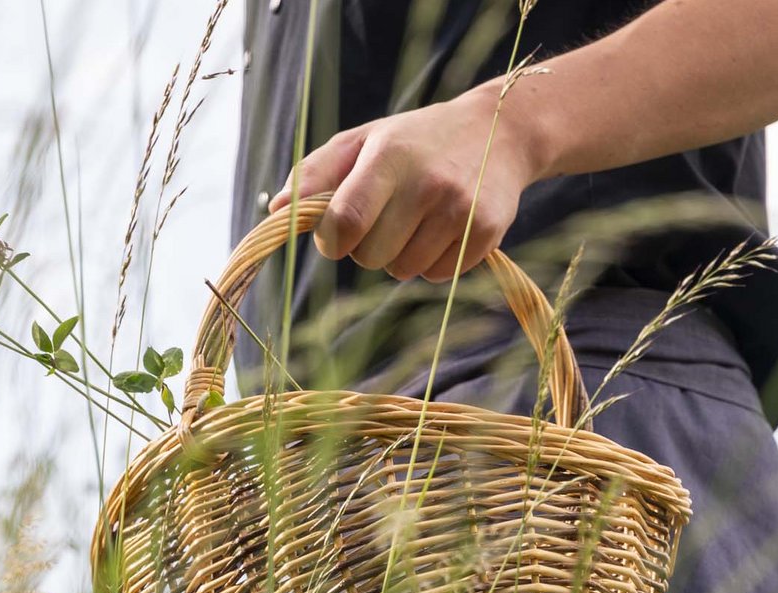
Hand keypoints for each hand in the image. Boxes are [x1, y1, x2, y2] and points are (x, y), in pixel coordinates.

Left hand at [267, 85, 546, 281]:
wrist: (502, 131)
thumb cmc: (416, 140)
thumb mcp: (364, 140)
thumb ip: (315, 174)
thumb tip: (275, 212)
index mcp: (389, 156)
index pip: (345, 222)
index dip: (332, 240)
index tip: (336, 235)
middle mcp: (427, 183)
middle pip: (370, 257)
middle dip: (366, 247)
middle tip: (384, 218)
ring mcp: (461, 209)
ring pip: (403, 271)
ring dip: (400, 256)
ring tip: (416, 220)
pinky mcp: (487, 232)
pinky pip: (437, 276)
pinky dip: (432, 262)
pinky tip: (443, 229)